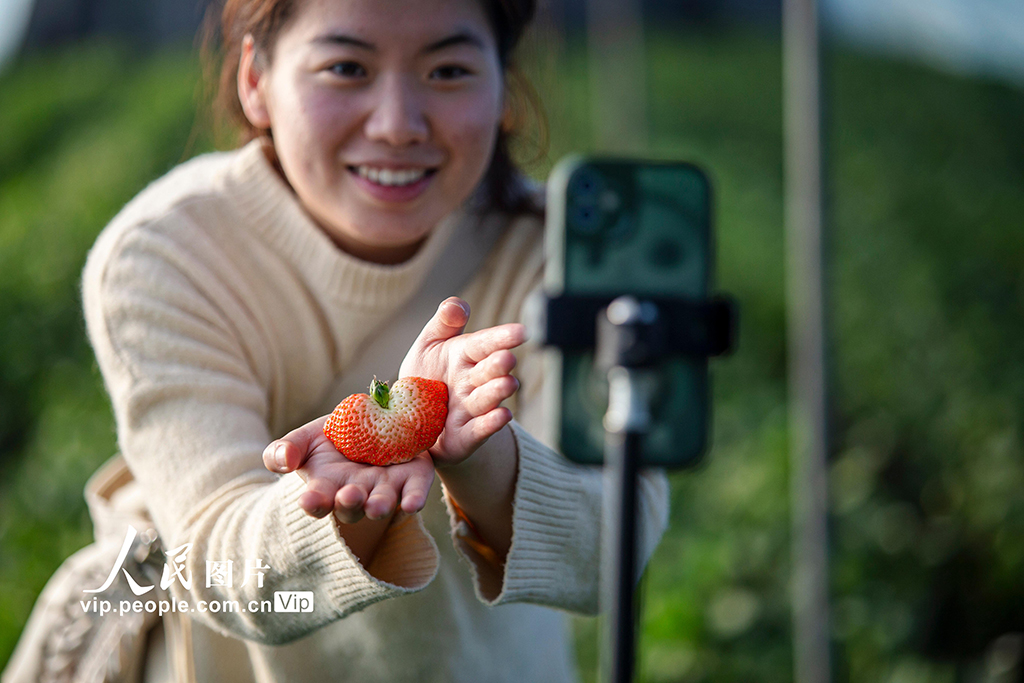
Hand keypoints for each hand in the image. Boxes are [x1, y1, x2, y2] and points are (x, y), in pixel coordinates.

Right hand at [262, 416, 434, 523]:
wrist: (374, 421)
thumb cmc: (333, 437)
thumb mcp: (306, 438)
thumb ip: (286, 450)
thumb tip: (283, 462)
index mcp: (328, 488)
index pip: (318, 501)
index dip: (314, 502)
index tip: (308, 500)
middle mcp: (357, 494)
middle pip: (352, 508)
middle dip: (350, 504)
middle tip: (348, 495)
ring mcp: (385, 487)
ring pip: (382, 502)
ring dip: (380, 506)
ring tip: (376, 506)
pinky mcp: (412, 476)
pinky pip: (415, 490)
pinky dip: (414, 498)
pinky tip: (412, 505)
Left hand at [399, 297, 526, 467]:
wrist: (413, 422)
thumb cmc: (425, 377)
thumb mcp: (428, 345)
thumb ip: (443, 323)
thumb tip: (456, 305)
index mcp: (466, 355)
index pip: (486, 343)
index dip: (502, 337)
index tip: (521, 331)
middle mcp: (475, 382)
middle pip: (490, 371)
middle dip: (498, 365)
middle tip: (506, 359)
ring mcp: (473, 410)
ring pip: (487, 399)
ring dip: (497, 392)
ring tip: (507, 383)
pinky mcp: (466, 437)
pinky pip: (479, 430)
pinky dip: (490, 424)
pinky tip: (502, 416)